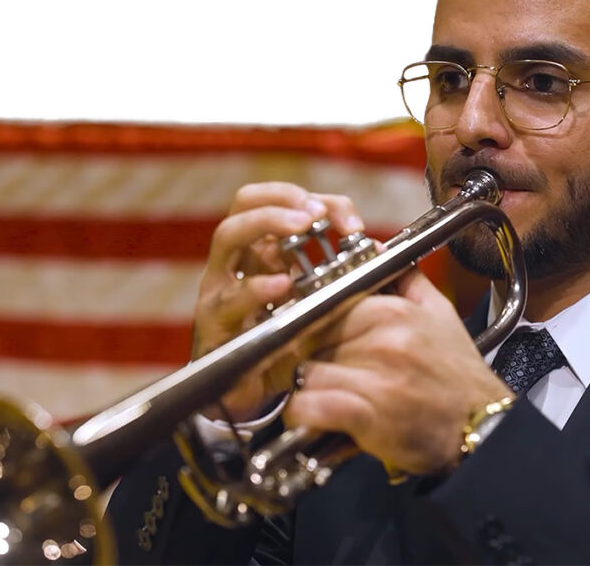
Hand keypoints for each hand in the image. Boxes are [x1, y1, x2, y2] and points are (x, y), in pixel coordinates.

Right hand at [193, 182, 364, 420]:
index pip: (275, 199)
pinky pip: (230, 298)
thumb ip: (336, 272)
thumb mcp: (310, 299)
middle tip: (317, 214)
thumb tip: (375, 248)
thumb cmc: (280, 339)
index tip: (347, 220)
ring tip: (300, 227)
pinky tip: (281, 285)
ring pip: (228, 236)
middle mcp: (237, 260)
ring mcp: (221, 286)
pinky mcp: (215, 321)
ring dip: (267, 223)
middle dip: (284, 199)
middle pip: (246, 204)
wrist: (247, 390)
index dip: (310, 199)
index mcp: (260, 249)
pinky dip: (256, 288)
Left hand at [284, 266, 511, 474]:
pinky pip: (310, 405)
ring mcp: (376, 377)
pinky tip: (317, 417)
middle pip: (312, 340)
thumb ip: (405, 278)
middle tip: (327, 373)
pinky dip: (305, 413)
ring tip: (326, 397)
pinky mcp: (368, 415)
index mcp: (393, 312)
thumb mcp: (440, 314)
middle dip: (312, 357)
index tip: (323, 343)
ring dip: (308, 388)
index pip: (325, 306)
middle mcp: (383, 340)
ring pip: (306, 372)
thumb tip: (376, 248)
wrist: (484, 426)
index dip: (318, 328)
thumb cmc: (458, 376)